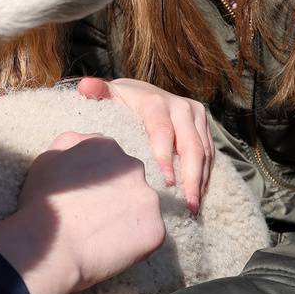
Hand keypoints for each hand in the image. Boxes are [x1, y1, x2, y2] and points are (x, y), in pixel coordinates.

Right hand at [0, 133, 163, 293]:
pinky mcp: (155, 229)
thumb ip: (70, 144)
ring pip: (142, 210)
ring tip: (101, 237)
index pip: (111, 163)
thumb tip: (84, 140)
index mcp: (107, 147)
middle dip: (117, 200)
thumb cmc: (44, 204)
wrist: (51, 247)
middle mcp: (133, 167)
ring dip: (128, 221)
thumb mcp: (47, 159)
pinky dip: (135, 245)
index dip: (98, 185)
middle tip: (94, 220)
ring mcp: (148, 199)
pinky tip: (111, 249)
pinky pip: (149, 237)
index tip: (85, 200)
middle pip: (131, 184)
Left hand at [77, 77, 212, 214]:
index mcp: (155, 101)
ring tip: (194, 207)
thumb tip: (84, 86)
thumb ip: (97, 91)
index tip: (166, 183)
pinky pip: (210, 154)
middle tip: (188, 204)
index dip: (165, 157)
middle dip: (191, 177)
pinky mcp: (204, 128)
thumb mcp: (109, 94)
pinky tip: (199, 196)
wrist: (144, 92)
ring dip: (201, 181)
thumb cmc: (122, 101)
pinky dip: (206, 176)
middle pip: (191, 146)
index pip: (163, 131)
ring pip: (204, 152)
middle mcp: (181, 107)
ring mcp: (196, 117)